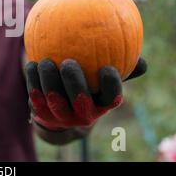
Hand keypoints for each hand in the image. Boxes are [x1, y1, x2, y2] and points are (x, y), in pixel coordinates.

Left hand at [25, 57, 146, 130]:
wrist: (59, 108)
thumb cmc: (87, 83)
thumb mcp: (102, 77)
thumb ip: (121, 66)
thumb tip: (143, 59)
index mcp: (101, 104)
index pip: (112, 98)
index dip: (111, 86)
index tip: (107, 67)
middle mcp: (83, 114)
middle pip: (80, 102)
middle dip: (75, 84)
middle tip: (69, 62)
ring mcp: (62, 116)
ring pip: (55, 100)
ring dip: (49, 80)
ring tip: (45, 62)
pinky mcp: (43, 114)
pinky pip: (36, 97)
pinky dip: (33, 81)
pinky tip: (32, 64)